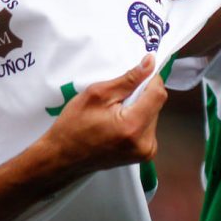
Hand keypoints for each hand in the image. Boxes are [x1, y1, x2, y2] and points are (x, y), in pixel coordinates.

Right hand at [44, 56, 167, 177]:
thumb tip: (150, 62)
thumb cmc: (73, 126)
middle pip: (156, 104)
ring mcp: (146, 151)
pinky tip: (119, 123)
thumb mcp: (97, 94)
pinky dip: (138, 119)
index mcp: (133, 127)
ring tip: (115, 112)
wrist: (62, 158)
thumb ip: (128, 79)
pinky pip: (148, 127)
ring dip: (140, 107)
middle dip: (142, 95)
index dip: (150, 79)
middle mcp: (145, 142)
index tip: (137, 74)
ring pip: (153, 114)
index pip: (158, 93)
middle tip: (118, 98)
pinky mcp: (144, 154)